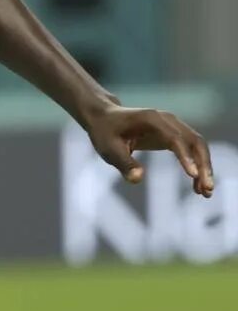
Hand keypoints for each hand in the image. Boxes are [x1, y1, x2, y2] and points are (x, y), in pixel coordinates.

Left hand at [83, 102, 214, 196]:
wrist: (104, 118)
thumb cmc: (105, 133)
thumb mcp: (108, 149)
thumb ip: (124, 163)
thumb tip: (138, 179)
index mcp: (151, 119)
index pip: (174, 138)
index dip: (185, 156)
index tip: (193, 175)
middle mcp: (167, 119)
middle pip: (194, 141)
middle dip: (203, 165)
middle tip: (207, 189)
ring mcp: (173, 125)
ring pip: (198, 146)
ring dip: (204, 167)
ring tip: (205, 192)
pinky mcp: (174, 134)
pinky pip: (192, 149)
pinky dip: (198, 165)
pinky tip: (197, 187)